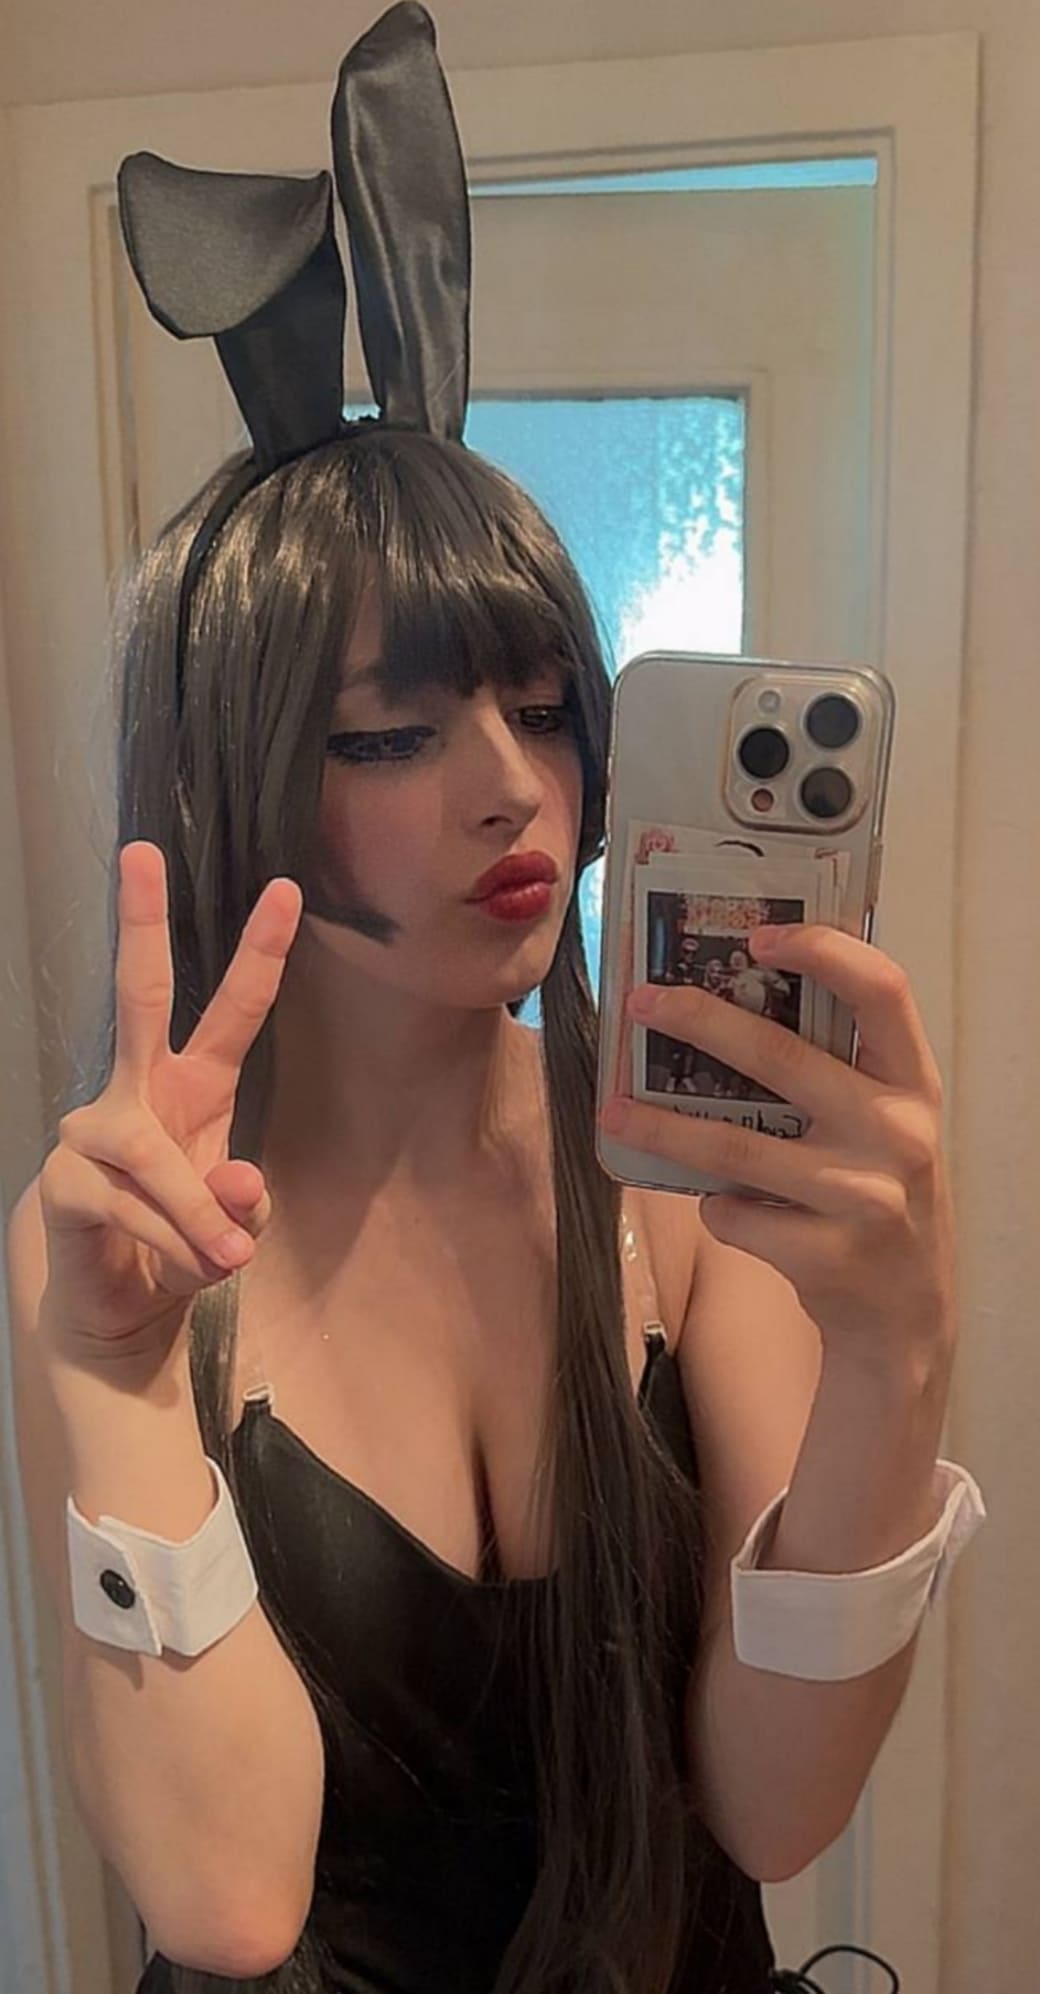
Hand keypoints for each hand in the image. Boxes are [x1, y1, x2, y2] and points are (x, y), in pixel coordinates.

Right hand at [38, 842, 302, 1352]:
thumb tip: (240, 1181)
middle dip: (142, 924)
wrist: (114, 1307)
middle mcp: (140, 1090)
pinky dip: (167, 1239)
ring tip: (228, 1257)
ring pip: (154, 1153)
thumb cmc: (178, 1244)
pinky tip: (184, 1263)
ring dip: (194, 1210)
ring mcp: (96, 1130)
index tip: (286, 888)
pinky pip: (129, 1204)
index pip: (233, 1010)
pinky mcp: (66, 1180)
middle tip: (142, 852)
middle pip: (140, 994)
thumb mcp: (231, 1230)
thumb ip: (244, 1207)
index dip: (259, 952)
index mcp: (195, 1084)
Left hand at [599, 924, 955, 1364]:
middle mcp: (898, 1132)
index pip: (882, 989)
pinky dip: (714, 1207)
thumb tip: (721, 998)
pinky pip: (734, 1214)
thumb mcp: (882, 1122)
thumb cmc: (875, 1190)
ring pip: (735, 1148)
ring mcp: (864, 1196)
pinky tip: (720, 1207)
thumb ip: (833, 1069)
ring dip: (660, 1128)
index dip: (823, 950)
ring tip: (612, 1111)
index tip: (758, 936)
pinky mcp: (827, 1256)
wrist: (905, 1312)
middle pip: (782, 1058)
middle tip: (640, 1003)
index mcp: (913, 1082)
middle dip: (698, 1022)